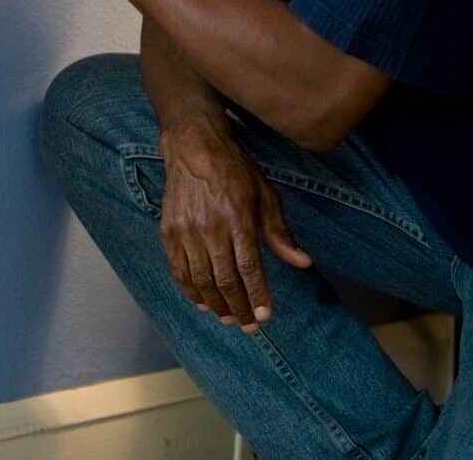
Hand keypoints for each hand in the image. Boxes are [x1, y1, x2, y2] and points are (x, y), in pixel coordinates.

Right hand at [159, 122, 312, 331]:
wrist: (193, 147)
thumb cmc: (235, 170)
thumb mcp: (265, 195)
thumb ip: (280, 233)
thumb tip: (303, 262)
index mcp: (238, 220)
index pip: (249, 268)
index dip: (257, 296)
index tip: (264, 317)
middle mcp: (210, 228)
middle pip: (224, 280)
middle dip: (238, 308)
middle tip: (248, 326)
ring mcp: (186, 231)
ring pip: (200, 279)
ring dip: (215, 303)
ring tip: (227, 317)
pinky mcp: (169, 230)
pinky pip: (178, 269)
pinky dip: (189, 289)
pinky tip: (201, 301)